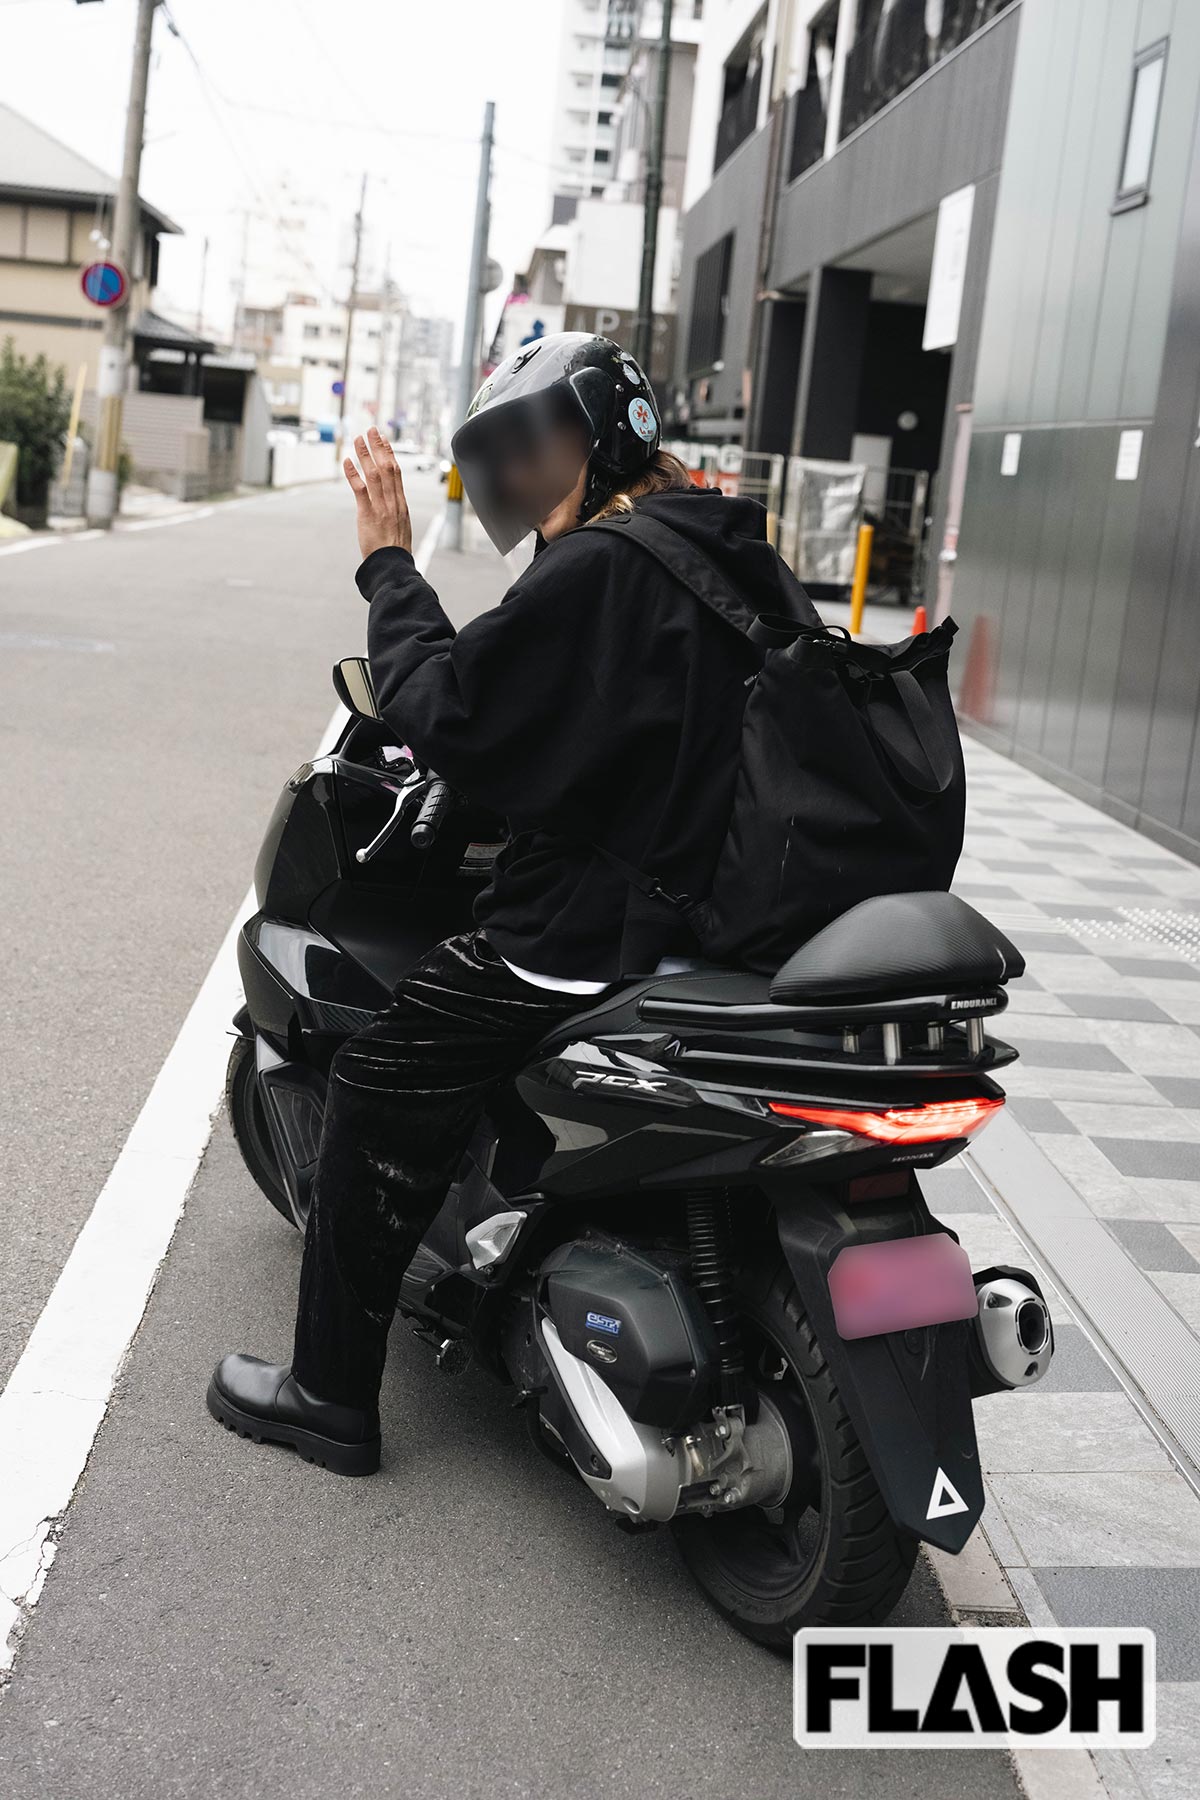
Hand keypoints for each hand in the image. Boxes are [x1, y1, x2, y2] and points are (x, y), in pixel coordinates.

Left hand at [344, 426, 413, 560]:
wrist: (393, 566)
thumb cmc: (395, 552)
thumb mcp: (401, 529)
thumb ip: (395, 514)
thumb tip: (392, 507)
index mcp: (401, 504)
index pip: (397, 473)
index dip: (390, 454)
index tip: (384, 440)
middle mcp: (393, 502)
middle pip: (386, 468)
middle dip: (379, 447)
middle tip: (371, 430)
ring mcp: (381, 507)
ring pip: (374, 474)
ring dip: (365, 455)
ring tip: (358, 439)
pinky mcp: (368, 515)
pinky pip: (360, 490)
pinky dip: (353, 474)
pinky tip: (347, 461)